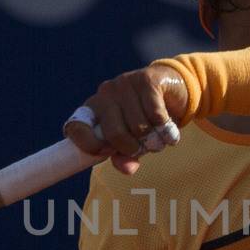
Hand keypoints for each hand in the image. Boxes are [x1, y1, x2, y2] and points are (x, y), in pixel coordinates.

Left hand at [64, 65, 189, 173]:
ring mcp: (124, 84)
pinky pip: (155, 115)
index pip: (76, 128)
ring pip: (138, 126)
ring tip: (159, 137)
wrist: (173, 90)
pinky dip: (166, 129)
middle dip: (133, 148)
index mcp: (93, 109)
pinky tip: (170, 131)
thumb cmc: (146, 120)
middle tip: (144, 148)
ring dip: (154, 140)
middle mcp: (105, 94)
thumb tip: (125, 169)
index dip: (90, 145)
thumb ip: (125, 157)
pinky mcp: (146, 80)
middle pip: (114, 133)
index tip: (108, 153)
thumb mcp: (133, 141)